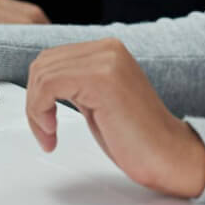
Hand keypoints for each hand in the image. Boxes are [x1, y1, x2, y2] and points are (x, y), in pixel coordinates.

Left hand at [24, 38, 204, 198]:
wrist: (170, 156)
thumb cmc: (137, 138)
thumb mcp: (97, 101)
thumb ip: (75, 84)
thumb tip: (42, 82)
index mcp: (108, 50)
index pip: (52, 58)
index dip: (38, 93)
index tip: (46, 123)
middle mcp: (108, 49)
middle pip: (43, 63)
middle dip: (34, 101)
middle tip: (45, 131)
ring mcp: (106, 60)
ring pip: (42, 73)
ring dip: (36, 109)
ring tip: (49, 134)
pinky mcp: (102, 79)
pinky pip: (49, 84)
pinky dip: (40, 110)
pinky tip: (52, 132)